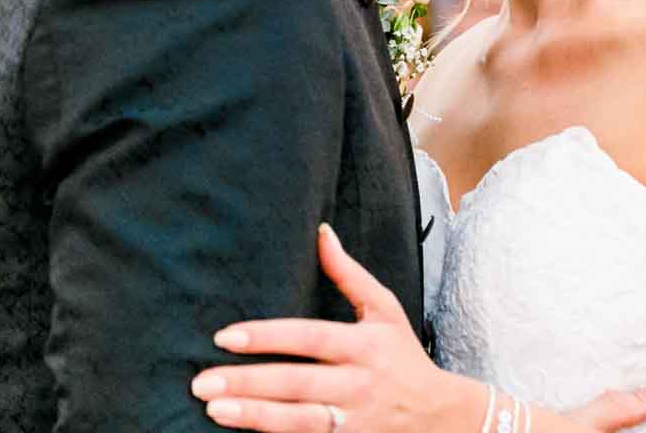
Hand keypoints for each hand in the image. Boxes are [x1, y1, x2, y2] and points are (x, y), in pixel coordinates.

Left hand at [194, 224, 645, 432]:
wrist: (444, 417)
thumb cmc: (404, 357)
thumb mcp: (384, 311)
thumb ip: (348, 275)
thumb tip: (320, 231)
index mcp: (364, 345)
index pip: (308, 339)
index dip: (267, 337)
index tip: (225, 337)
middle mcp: (359, 385)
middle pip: (296, 383)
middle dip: (247, 383)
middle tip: (201, 381)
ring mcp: (355, 422)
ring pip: (299, 422)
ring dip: (254, 418)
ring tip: (214, 410)